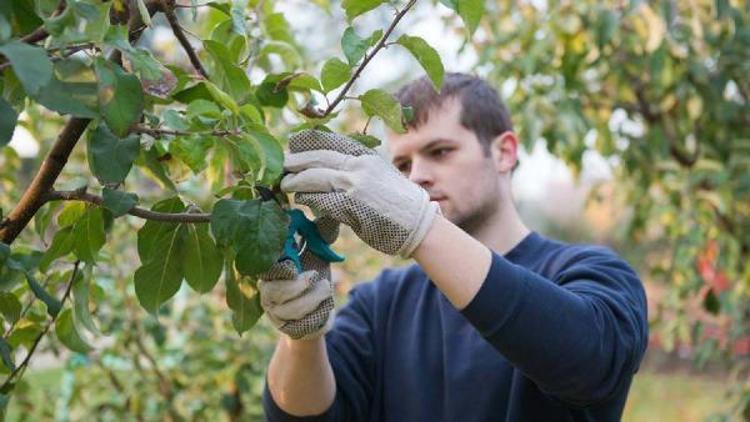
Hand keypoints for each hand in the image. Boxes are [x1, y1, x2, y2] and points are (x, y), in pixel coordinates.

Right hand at [258, 215, 338, 339]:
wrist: (317, 315)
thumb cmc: (314, 280)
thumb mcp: (318, 253)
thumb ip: (320, 233)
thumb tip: (329, 206)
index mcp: (272, 265)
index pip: (266, 261)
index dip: (279, 258)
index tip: (295, 255)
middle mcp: (266, 287)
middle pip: (271, 286)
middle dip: (296, 283)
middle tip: (314, 276)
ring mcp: (273, 308)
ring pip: (287, 305)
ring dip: (312, 297)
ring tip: (325, 288)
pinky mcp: (283, 325)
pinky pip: (297, 321)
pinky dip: (315, 312)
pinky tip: (323, 306)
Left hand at [281, 130, 439, 257]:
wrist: (418, 222)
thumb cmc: (399, 203)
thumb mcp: (379, 174)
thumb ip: (356, 169)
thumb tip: (329, 170)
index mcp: (365, 155)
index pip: (330, 142)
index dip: (308, 143)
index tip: (294, 145)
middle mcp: (358, 165)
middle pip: (317, 158)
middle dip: (295, 162)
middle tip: (282, 166)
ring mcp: (354, 184)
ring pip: (314, 177)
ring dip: (296, 182)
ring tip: (286, 185)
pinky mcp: (350, 205)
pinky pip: (321, 199)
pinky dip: (308, 199)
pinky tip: (302, 200)